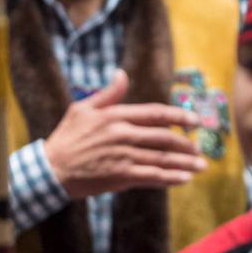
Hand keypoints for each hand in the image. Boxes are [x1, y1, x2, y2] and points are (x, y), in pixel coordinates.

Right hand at [45, 69, 206, 198]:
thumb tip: (122, 74)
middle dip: (186, 143)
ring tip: (201, 165)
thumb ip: (108, 94)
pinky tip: (184, 179)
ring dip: (184, 163)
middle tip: (200, 148)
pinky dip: (170, 178)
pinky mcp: (120, 176)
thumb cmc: (66, 138)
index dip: (179, 116)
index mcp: (115, 116)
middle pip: (163, 137)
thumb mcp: (82, 109)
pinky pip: (152, 177)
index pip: (155, 113)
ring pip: (161, 158)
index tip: (196, 121)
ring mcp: (122, 156)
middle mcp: (122, 135)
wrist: (50, 170)